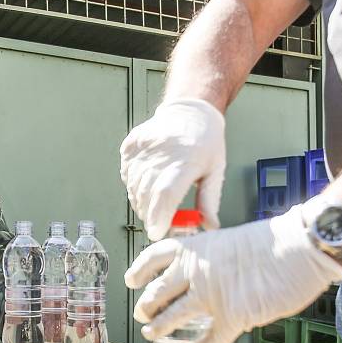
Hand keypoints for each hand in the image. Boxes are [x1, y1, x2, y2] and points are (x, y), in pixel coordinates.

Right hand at [120, 98, 226, 240]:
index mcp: (187, 159)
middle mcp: (162, 153)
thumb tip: (209, 226)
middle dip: (150, 215)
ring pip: (134, 187)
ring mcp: (143, 148)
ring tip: (152, 205)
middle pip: (147, 194)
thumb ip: (209, 201)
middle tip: (157, 223)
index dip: (159, 216)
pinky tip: (145, 185)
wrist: (189, 110)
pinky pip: (126, 176)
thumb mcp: (215, 171)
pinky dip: (133, 187)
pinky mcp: (130, 146)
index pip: (166, 194)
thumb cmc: (205, 141)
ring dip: (140, 203)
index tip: (157, 232)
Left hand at [123, 204, 341, 342]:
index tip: (130, 280)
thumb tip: (202, 279)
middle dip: (145, 306)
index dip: (139, 270)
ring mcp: (211, 296)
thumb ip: (210, 260)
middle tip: (141, 314)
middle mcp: (195, 272)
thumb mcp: (228, 240)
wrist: (300, 246)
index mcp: (195, 248)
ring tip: (151, 334)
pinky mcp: (232, 317)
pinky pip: (210, 340)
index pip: (154, 257)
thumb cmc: (272, 241)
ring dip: (159, 328)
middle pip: (157, 292)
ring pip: (172, 317)